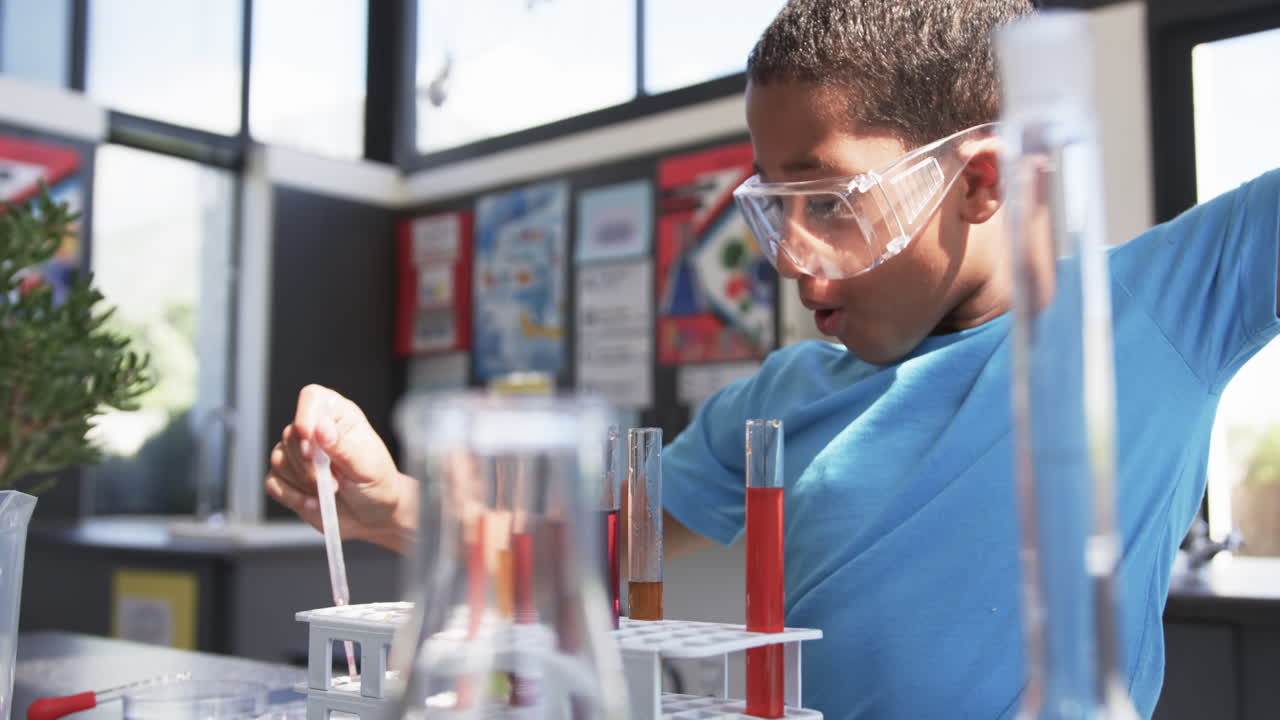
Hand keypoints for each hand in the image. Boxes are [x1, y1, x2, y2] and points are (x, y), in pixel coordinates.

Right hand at [264, 384, 417, 553]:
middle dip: (309, 464)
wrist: (372, 514)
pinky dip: (292, 497)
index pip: (312, 398)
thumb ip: (342, 447)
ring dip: (303, 482)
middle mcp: (314, 429)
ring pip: (279, 459)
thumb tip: (320, 427)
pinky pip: (273, 482)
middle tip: (334, 481)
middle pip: (291, 435)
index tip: (309, 437)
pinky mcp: (287, 478)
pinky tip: (314, 503)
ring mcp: (297, 454)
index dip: (305, 415)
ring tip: (330, 492)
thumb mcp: (366, 465)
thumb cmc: (377, 482)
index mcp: (338, 415)